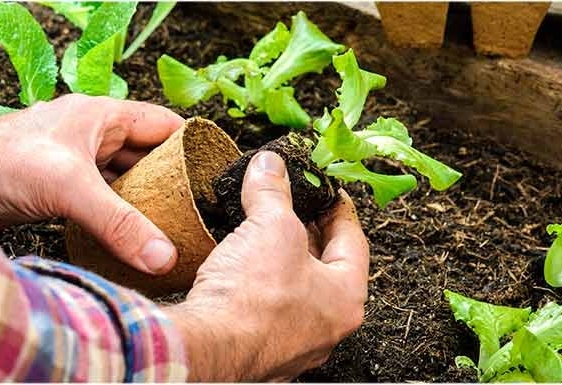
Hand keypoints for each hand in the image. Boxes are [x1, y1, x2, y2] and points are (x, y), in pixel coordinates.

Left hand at [0, 94, 183, 274]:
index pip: (164, 126)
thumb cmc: (0, 162)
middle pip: (148, 156)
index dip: (192, 147)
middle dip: (171, 182)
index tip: (215, 177)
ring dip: (144, 202)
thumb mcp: (69, 188)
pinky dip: (118, 216)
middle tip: (197, 213)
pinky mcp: (59, 188)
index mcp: (103, 117)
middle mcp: (93, 136)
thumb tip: (165, 257)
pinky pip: (102, 200)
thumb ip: (119, 223)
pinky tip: (131, 238)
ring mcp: (76, 162)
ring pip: (124, 180)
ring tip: (172, 229)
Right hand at [165, 151, 369, 380]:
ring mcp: (293, 343)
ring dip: (279, 260)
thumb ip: (273, 191)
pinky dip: (257, 285)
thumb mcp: (270, 226)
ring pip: (294, 290)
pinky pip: (266, 309)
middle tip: (292, 206)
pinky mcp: (259, 349)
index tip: (328, 192)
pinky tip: (239, 269)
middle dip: (305, 232)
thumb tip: (270, 166)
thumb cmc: (253, 299)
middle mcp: (325, 327)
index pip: (353, 241)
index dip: (338, 208)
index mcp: (345, 298)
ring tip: (261, 232)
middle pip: (324, 267)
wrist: (207, 348)